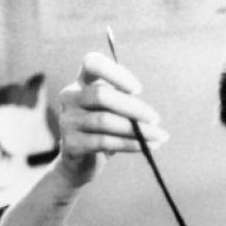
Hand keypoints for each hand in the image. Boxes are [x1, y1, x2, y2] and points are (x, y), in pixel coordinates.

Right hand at [55, 52, 168, 188]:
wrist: (82, 163)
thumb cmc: (104, 130)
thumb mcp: (114, 110)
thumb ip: (126, 102)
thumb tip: (146, 115)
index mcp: (81, 82)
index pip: (92, 63)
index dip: (116, 73)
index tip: (138, 90)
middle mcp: (69, 97)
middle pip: (101, 95)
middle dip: (133, 107)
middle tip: (155, 119)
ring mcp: (67, 121)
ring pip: (105, 120)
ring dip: (136, 129)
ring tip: (158, 136)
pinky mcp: (71, 144)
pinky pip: (104, 141)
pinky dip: (129, 144)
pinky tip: (145, 146)